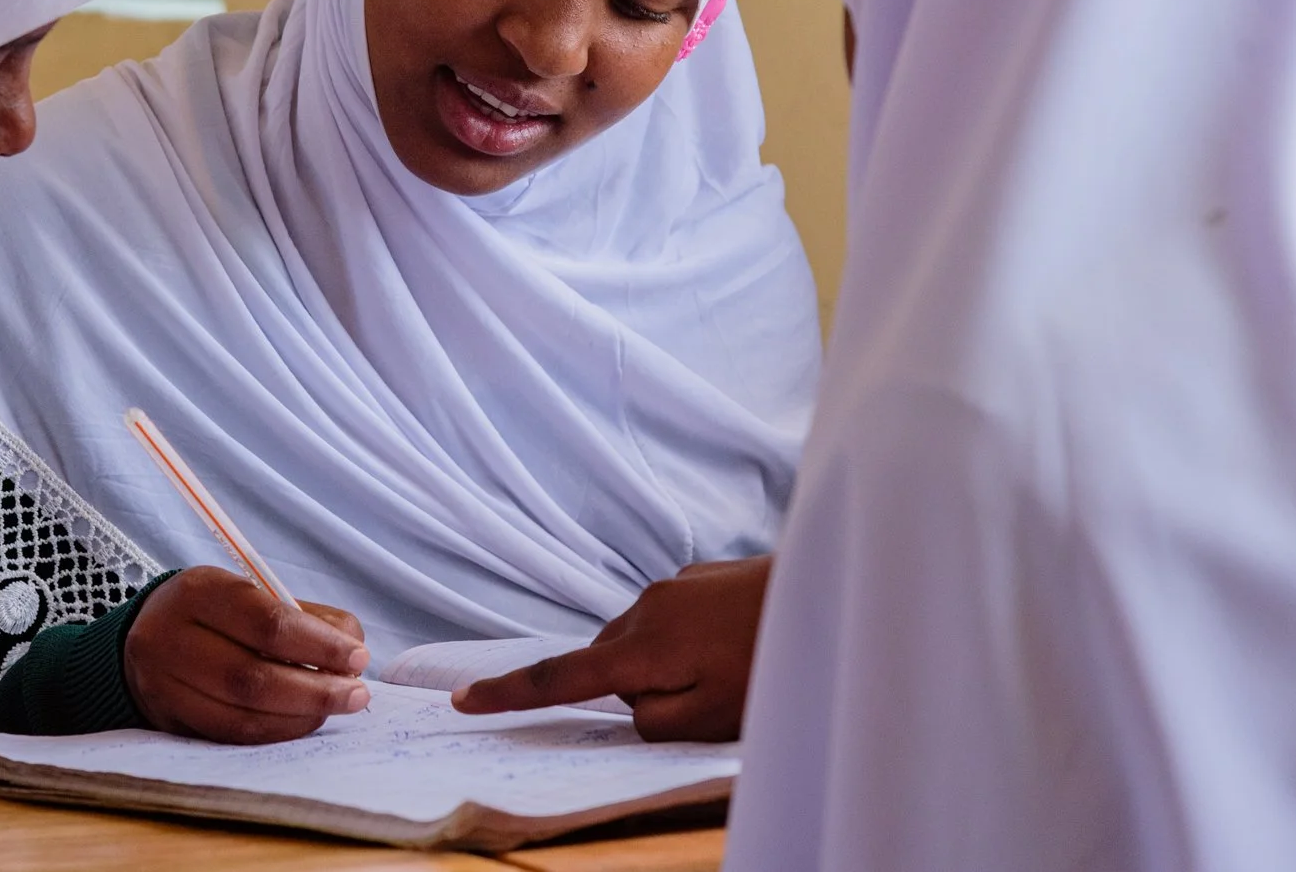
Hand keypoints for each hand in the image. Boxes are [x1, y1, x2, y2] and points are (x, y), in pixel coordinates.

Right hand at [123, 566, 371, 743]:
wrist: (148, 634)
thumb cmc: (215, 612)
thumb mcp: (252, 593)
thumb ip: (305, 617)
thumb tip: (351, 651)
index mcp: (199, 591)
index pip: (267, 623)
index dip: (319, 645)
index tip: (358, 657)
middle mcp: (171, 638)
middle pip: (252, 677)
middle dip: (316, 691)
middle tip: (357, 694)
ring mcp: (163, 685)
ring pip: (241, 715)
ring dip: (300, 717)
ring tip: (335, 708)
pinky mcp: (168, 720)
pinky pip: (230, 736)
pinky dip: (275, 732)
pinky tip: (302, 722)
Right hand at [450, 555, 771, 741]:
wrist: (831, 590)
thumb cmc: (775, 662)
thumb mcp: (713, 718)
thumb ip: (654, 719)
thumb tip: (632, 704)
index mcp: (641, 647)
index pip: (559, 678)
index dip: (510, 694)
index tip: (464, 700)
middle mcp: (646, 606)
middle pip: (607, 662)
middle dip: (632, 689)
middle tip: (700, 700)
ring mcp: (674, 585)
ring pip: (642, 642)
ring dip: (666, 664)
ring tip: (730, 669)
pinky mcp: (700, 576)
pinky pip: (672, 620)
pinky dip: (688, 642)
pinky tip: (736, 645)